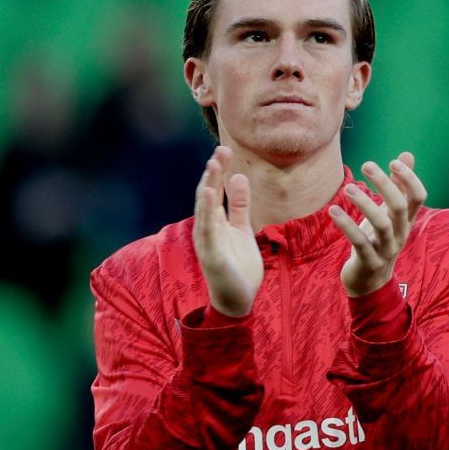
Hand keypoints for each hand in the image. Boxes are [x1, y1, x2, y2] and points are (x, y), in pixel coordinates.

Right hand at [193, 146, 261, 316]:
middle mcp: (207, 228)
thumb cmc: (239, 266)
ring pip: (205, 209)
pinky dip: (207, 211)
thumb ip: (240, 205)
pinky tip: (210, 194)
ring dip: (208, 185)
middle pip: (208, 194)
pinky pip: (208, 229)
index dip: (218, 170)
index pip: (214, 190)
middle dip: (213, 172)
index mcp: (215, 221)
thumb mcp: (243, 229)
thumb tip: (239, 175)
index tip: (225, 150)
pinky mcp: (211, 254)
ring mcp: (207, 241)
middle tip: (220, 150)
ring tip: (213, 165)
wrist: (238, 300)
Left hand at [331, 153, 426, 297]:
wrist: (369, 282)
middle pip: (400, 207)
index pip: (418, 196)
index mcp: (406, 221)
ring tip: (349, 188)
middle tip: (367, 165)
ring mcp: (386, 250)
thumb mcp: (388, 213)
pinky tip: (332, 210)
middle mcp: (400, 234)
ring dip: (365, 203)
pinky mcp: (368, 261)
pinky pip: (358, 241)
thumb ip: (398, 186)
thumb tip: (406, 155)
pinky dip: (345, 225)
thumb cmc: (378, 240)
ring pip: (382, 224)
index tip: (393, 161)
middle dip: (385, 184)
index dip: (409, 178)